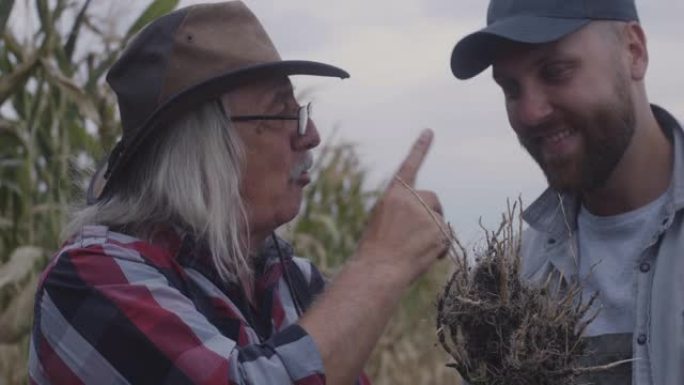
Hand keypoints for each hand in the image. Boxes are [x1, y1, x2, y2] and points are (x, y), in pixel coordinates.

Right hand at [354, 129, 447, 285]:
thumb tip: (428, 215)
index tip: (429, 132)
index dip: (420, 148)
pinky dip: (440, 249)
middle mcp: (411, 198)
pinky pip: (446, 238)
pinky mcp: (439, 228)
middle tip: (417, 235)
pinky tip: (425, 257)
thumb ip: (403, 210)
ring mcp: (426, 212)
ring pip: (440, 221)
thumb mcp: (383, 221)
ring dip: (433, 235)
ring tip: (413, 250)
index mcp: (394, 194)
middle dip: (433, 214)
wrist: (378, 270)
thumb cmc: (376, 250)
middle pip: (433, 200)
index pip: (410, 166)